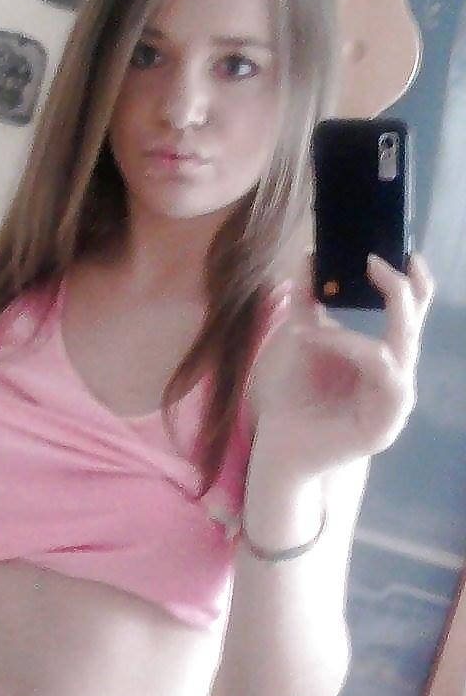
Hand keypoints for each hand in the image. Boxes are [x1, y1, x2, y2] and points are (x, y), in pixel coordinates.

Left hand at [248, 251, 434, 478]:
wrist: (281, 446)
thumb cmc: (296, 397)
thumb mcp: (301, 339)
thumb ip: (308, 302)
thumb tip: (309, 255)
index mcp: (384, 358)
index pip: (411, 314)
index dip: (411, 280)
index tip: (394, 249)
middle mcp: (397, 377)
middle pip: (414, 326)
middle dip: (398, 289)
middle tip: (372, 261)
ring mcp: (396, 402)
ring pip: (397, 348)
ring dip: (351, 331)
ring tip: (307, 329)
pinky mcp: (386, 423)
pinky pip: (380, 371)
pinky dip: (348, 349)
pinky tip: (314, 342)